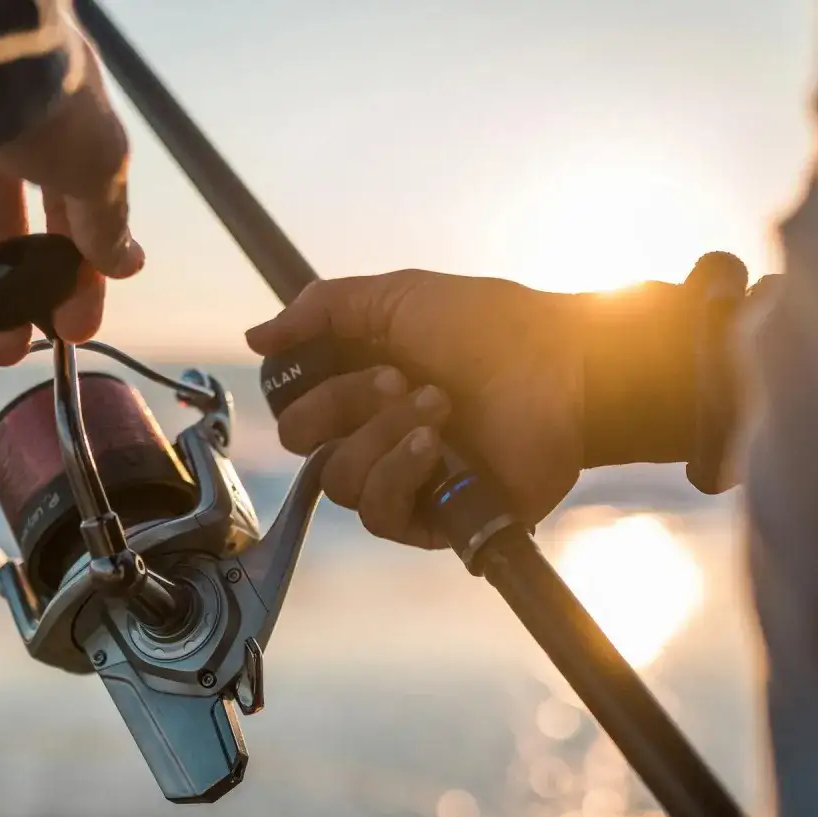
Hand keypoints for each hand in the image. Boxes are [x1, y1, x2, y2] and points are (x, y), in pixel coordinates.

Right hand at [244, 270, 590, 547]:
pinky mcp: (433, 518)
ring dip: (381, 436)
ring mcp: (402, 479)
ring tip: (437, 406)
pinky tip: (433, 447)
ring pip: (337, 480)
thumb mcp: (397, 297)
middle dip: (345, 403)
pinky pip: (378, 515)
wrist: (562, 367)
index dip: (306, 383)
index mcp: (359, 384)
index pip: (293, 402)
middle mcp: (372, 432)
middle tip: (401, 377)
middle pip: (302, 441)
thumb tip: (255, 338)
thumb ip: (321, 309)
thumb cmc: (490, 326)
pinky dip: (396, 474)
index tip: (353, 354)